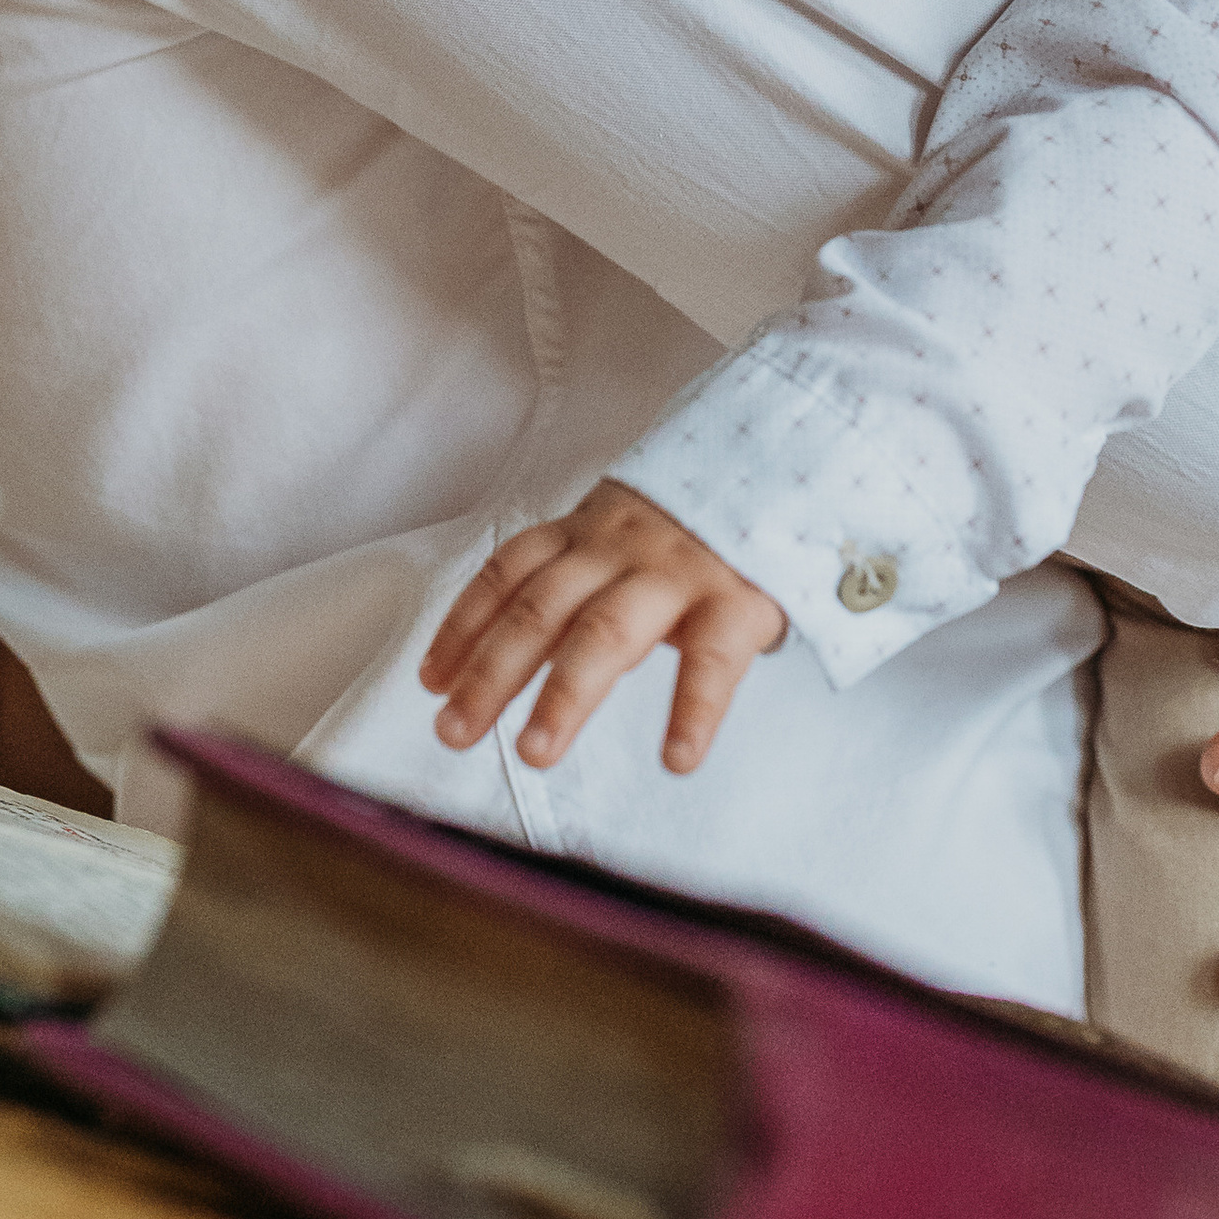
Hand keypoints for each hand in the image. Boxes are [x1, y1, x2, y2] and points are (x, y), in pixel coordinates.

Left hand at [420, 481, 786, 774]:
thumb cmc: (695, 522)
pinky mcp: (739, 599)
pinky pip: (714, 659)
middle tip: (454, 732)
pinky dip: (694, 710)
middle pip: (541, 607)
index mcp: (588, 531)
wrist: (788, 462)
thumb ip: (574, 578)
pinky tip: (677, 756)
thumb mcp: (621, 531)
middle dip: (491, 672)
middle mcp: (621, 547)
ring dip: (565, 694)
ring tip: (534, 753)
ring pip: (608, 631)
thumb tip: (501, 652)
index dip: (464, 624)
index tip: (430, 680)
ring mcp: (678, 571)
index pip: (509, 571)